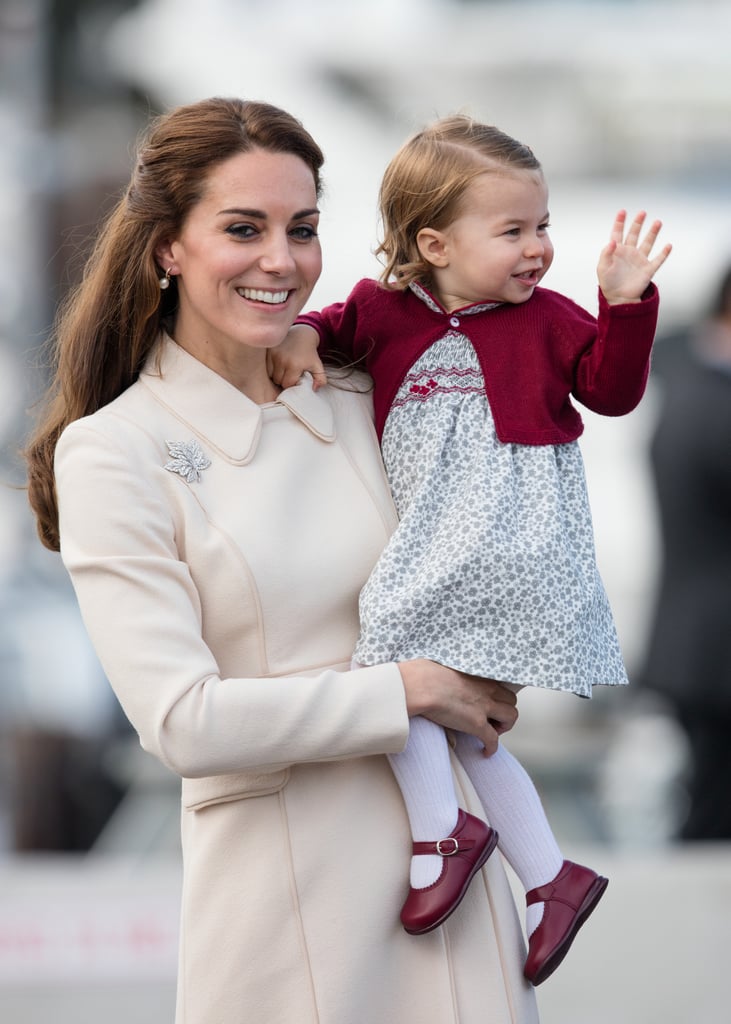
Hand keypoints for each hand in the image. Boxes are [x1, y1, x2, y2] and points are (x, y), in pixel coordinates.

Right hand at [267, 325, 327, 389]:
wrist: (302, 334)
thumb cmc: (309, 353)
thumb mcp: (318, 366)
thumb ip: (320, 379)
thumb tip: (314, 389)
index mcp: (295, 365)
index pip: (287, 384)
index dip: (291, 384)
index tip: (295, 379)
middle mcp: (282, 360)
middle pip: (278, 381)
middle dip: (283, 380)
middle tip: (289, 374)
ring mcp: (273, 354)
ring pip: (270, 374)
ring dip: (275, 375)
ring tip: (283, 370)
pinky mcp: (268, 350)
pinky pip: (265, 366)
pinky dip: (270, 368)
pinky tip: (277, 364)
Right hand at [398, 659, 518, 755]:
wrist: (420, 686)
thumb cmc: (423, 674)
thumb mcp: (442, 667)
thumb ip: (449, 674)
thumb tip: (438, 676)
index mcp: (478, 675)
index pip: (500, 686)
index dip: (496, 697)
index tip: (489, 704)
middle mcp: (486, 690)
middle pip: (511, 701)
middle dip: (503, 711)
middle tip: (491, 719)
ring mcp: (484, 707)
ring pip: (511, 717)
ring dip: (503, 727)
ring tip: (491, 733)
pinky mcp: (477, 724)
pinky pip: (493, 739)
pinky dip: (492, 747)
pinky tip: (485, 751)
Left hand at [597, 209, 671, 304]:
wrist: (618, 299)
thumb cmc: (608, 284)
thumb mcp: (602, 268)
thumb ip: (606, 254)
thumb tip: (612, 241)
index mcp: (617, 252)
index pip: (618, 233)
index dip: (619, 222)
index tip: (622, 212)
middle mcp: (629, 253)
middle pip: (634, 234)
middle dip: (638, 223)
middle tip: (642, 213)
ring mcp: (639, 260)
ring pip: (647, 243)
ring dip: (653, 233)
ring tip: (657, 222)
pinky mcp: (647, 270)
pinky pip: (658, 260)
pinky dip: (663, 253)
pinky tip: (668, 246)